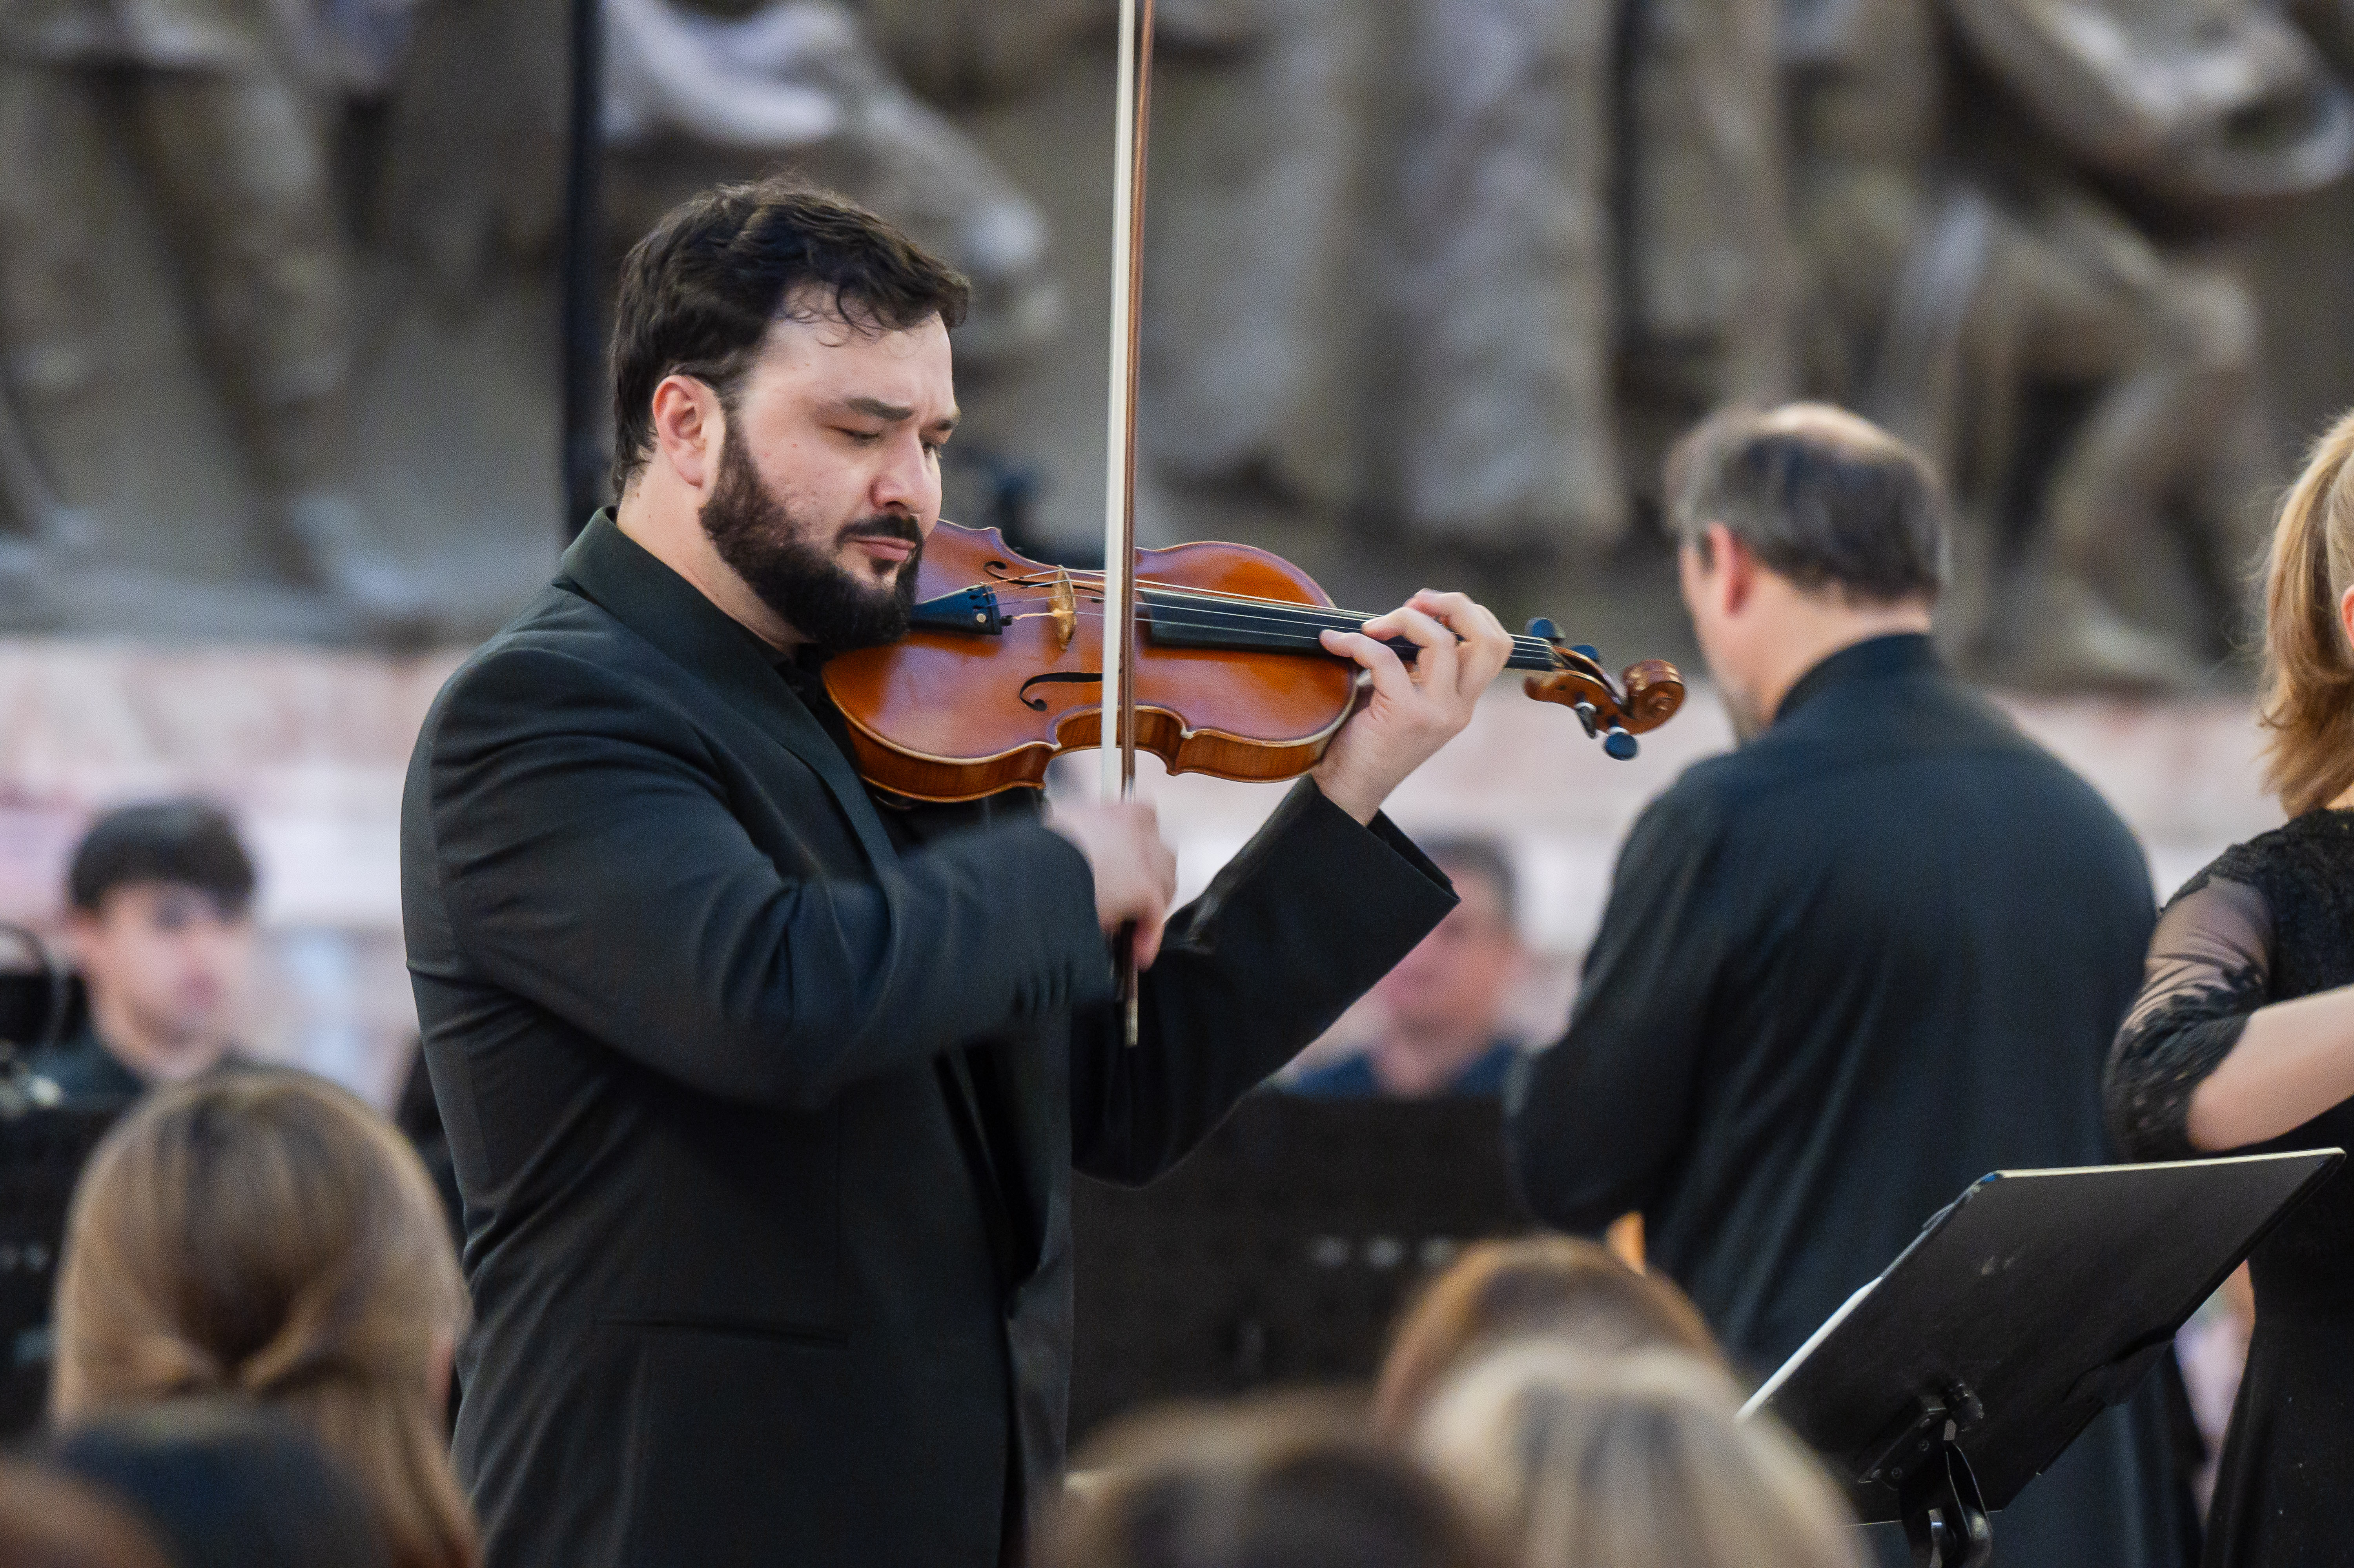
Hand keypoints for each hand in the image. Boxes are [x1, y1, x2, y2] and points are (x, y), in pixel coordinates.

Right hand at [1045, 800, 1177, 967]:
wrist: (1031, 871)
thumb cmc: (1031, 855)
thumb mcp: (1055, 835)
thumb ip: (1077, 841)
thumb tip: (1076, 863)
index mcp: (1110, 812)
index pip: (1142, 819)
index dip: (1138, 846)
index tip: (1128, 866)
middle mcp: (1133, 828)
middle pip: (1160, 853)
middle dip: (1151, 877)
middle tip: (1131, 901)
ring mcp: (1142, 857)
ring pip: (1165, 881)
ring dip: (1154, 902)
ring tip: (1136, 925)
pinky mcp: (1144, 887)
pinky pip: (1155, 915)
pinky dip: (1149, 934)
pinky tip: (1137, 952)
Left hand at [1313, 589, 1512, 822]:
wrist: (1347, 789)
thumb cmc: (1367, 738)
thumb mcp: (1402, 694)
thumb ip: (1415, 663)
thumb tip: (1404, 615)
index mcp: (1463, 700)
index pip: (1495, 645)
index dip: (1469, 613)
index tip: (1428, 606)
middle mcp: (1459, 708)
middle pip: (1488, 639)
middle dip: (1454, 605)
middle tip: (1415, 601)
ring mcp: (1437, 713)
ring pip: (1441, 641)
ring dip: (1403, 618)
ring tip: (1371, 627)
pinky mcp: (1405, 715)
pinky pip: (1385, 658)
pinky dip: (1357, 643)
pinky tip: (1335, 644)